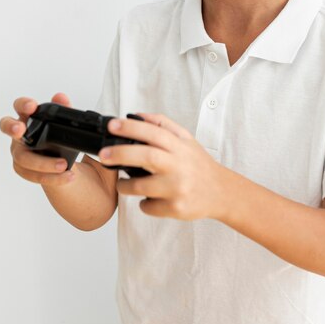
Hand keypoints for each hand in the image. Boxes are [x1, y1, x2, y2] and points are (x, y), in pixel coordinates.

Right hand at [0, 93, 75, 186]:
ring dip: (44, 163)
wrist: (57, 158)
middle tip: (21, 130)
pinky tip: (67, 176)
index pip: (19, 106)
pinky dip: (52, 177)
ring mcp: (19, 152)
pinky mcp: (23, 169)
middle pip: (7, 128)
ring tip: (63, 165)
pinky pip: (34, 175)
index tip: (32, 106)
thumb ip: (63, 108)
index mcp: (27, 117)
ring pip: (24, 158)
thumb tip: (61, 97)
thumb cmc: (53, 134)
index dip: (23, 104)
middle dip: (12, 127)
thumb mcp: (62, 121)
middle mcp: (19, 134)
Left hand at [100, 113, 226, 219]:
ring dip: (125, 185)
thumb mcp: (186, 139)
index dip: (131, 127)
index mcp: (179, 147)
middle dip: (120, 153)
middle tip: (103, 155)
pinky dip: (142, 203)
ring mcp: (177, 188)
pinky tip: (147, 198)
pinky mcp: (176, 208)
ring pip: (141, 186)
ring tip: (122, 184)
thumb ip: (163, 125)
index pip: (153, 132)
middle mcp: (179, 166)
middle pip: (146, 156)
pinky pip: (148, 206)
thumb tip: (137, 115)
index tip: (112, 126)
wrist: (221, 192)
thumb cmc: (199, 164)